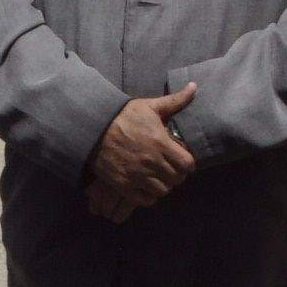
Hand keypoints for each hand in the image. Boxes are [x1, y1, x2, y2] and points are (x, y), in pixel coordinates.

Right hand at [85, 86, 198, 221]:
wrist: (92, 128)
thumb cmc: (123, 116)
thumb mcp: (150, 106)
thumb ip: (175, 100)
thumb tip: (194, 86)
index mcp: (161, 144)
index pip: (187, 165)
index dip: (187, 163)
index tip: (182, 160)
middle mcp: (152, 162)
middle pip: (177, 179)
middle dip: (176, 174)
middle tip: (170, 168)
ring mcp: (137, 176)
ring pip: (163, 191)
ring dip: (163, 185)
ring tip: (158, 177)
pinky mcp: (124, 185)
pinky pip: (146, 200)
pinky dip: (149, 196)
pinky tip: (146, 186)